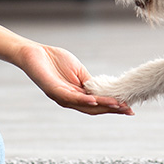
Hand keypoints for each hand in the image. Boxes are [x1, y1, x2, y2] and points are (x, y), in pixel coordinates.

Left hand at [15, 42, 132, 115]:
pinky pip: (70, 97)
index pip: (97, 104)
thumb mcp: (78, 71)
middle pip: (93, 108)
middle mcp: (69, 99)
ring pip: (84, 105)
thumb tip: (105, 90)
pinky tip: (94, 100)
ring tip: (117, 106)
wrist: (34, 53)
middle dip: (111, 110)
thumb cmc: (54, 60)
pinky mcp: (53, 90)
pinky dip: (83, 99)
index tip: (129, 108)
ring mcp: (61, 96)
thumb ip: (90, 82)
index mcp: (76, 95)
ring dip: (101, 106)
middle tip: (128, 110)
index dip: (113, 107)